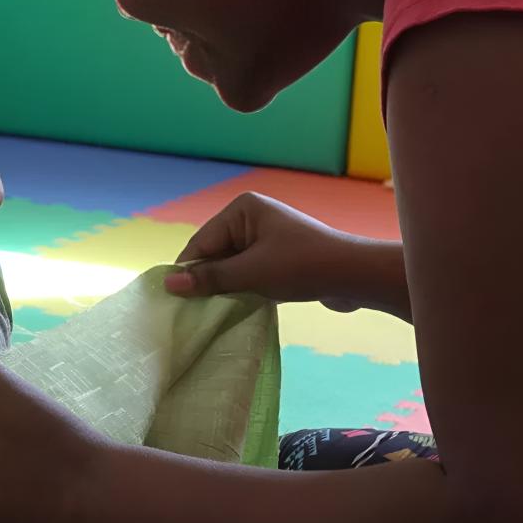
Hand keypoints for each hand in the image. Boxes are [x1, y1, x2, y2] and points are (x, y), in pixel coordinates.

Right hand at [166, 192, 408, 317]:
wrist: (354, 276)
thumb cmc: (301, 267)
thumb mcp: (251, 274)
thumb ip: (210, 278)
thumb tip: (168, 283)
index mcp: (242, 209)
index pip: (202, 242)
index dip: (188, 272)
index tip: (173, 302)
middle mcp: (252, 218)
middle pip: (216, 254)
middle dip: (208, 281)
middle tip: (194, 313)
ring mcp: (267, 238)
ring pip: (233, 267)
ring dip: (227, 288)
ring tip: (216, 313)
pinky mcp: (279, 258)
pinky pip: (250, 273)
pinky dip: (244, 290)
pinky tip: (239, 309)